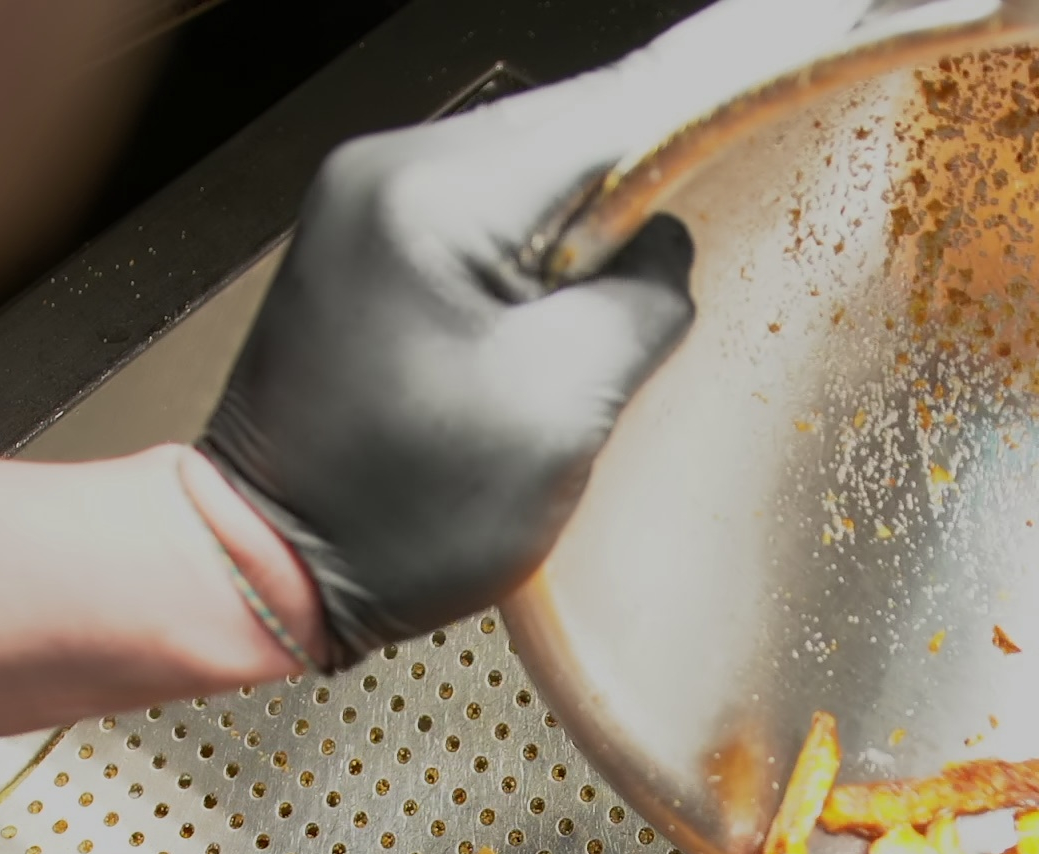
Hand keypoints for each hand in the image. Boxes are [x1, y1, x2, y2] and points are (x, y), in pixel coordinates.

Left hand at [196, 50, 700, 664]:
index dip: (696, 120)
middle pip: (564, 129)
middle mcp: (384, 172)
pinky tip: (549, 310)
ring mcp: (364, 200)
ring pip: (527, 169)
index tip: (774, 99)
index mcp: (431, 198)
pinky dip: (533, 249)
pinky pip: (481, 212)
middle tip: (680, 251)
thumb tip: (665, 247)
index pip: (605, 117)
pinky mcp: (363, 241)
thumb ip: (642, 300)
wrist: (264, 568)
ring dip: (586, 225)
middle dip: (638, 184)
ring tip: (601, 310)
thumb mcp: (562, 409)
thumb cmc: (397, 514)